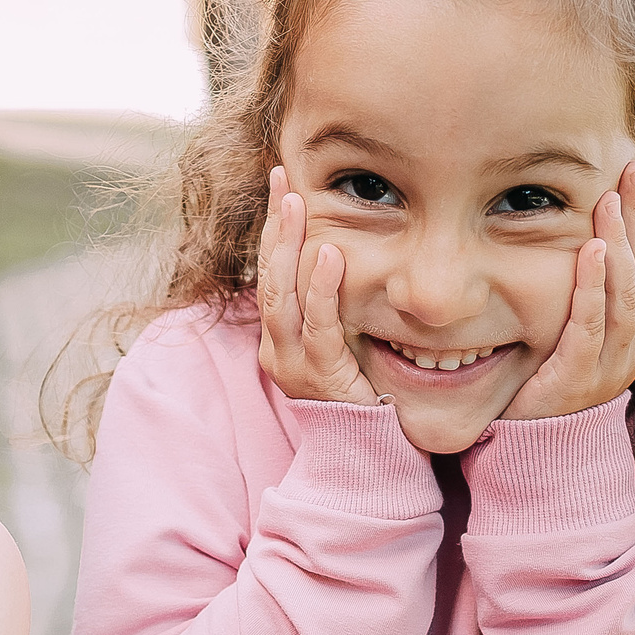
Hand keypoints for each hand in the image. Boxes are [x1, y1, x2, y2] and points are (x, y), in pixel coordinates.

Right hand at [255, 168, 377, 406]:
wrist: (366, 457)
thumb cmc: (362, 399)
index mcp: (279, 338)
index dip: (274, 228)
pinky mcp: (320, 378)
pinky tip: (330, 253)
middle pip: (268, 276)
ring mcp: (293, 365)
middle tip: (282, 177)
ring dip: (289, 246)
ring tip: (298, 203)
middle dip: (275, 224)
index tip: (282, 184)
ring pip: (281, 297)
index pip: (270, 273)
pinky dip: (323, 288)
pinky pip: (318, 326)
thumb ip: (337, 309)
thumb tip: (349, 256)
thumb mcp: (344, 345)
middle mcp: (276, 349)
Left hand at [502, 162, 634, 421]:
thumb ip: (582, 295)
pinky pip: (590, 327)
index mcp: (633, 333)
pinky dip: (593, 287)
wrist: (536, 454)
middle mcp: (632, 347)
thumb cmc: (549, 386)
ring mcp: (610, 366)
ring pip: (626, 296)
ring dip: (620, 244)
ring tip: (612, 202)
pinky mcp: (580, 380)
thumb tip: (580, 238)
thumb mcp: (572, 335)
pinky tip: (591, 251)